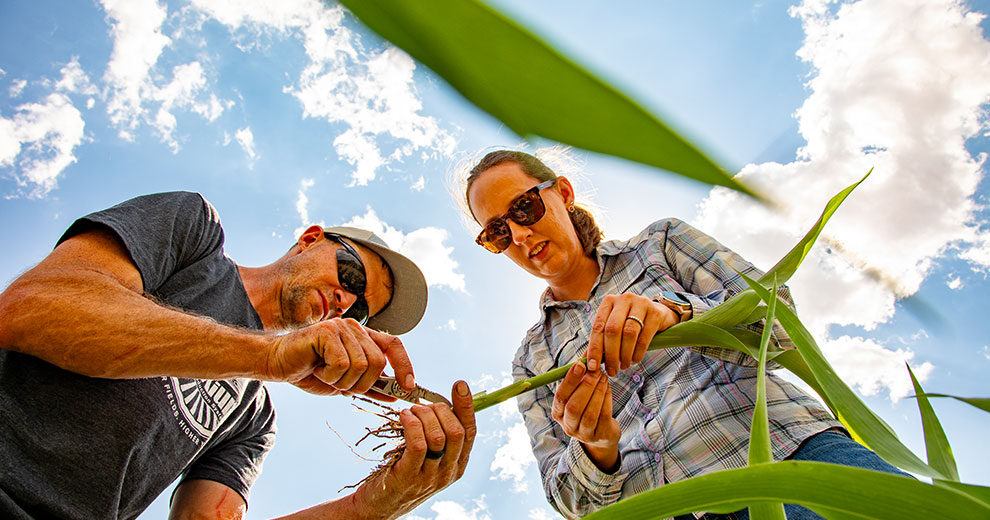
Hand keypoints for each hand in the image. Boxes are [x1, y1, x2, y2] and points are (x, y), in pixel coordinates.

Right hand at [264, 318, 413, 395]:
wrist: (277, 363)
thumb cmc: (310, 371)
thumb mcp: (346, 382)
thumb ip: (370, 385)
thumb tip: (396, 395)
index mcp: (363, 336)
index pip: (394, 345)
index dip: (405, 365)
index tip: (408, 388)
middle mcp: (355, 328)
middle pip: (377, 362)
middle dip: (362, 384)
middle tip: (342, 385)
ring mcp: (340, 327)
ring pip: (360, 366)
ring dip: (343, 382)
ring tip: (327, 375)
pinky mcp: (325, 332)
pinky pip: (342, 364)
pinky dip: (330, 376)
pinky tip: (318, 369)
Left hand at [355, 380, 476, 518]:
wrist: (378, 506)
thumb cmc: (402, 474)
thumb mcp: (428, 458)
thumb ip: (438, 436)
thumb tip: (442, 404)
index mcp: (457, 465)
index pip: (470, 432)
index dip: (466, 406)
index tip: (459, 385)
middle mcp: (448, 472)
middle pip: (456, 432)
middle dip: (440, 410)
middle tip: (422, 406)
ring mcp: (429, 477)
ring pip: (438, 437)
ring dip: (423, 416)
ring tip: (409, 412)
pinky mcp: (408, 477)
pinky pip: (418, 445)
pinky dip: (412, 425)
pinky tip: (404, 417)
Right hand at [552, 362, 620, 471]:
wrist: (602, 431)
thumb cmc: (588, 405)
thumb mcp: (581, 390)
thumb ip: (582, 373)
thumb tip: (588, 351)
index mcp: (558, 412)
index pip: (560, 396)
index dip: (570, 380)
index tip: (580, 364)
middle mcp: (567, 425)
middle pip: (574, 406)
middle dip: (586, 386)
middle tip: (596, 370)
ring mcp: (583, 434)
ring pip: (589, 413)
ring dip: (598, 392)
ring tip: (604, 377)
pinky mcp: (599, 436)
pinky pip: (603, 417)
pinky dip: (606, 399)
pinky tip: (608, 388)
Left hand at [587, 293, 678, 376]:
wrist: (659, 314)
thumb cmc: (632, 323)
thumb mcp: (615, 327)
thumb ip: (601, 341)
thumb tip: (586, 360)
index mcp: (609, 302)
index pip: (598, 327)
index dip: (594, 348)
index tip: (593, 366)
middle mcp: (624, 299)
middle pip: (613, 330)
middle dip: (611, 354)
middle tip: (612, 370)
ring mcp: (641, 303)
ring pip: (629, 333)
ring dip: (625, 355)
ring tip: (624, 366)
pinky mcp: (656, 312)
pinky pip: (644, 337)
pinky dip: (638, 353)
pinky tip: (635, 360)